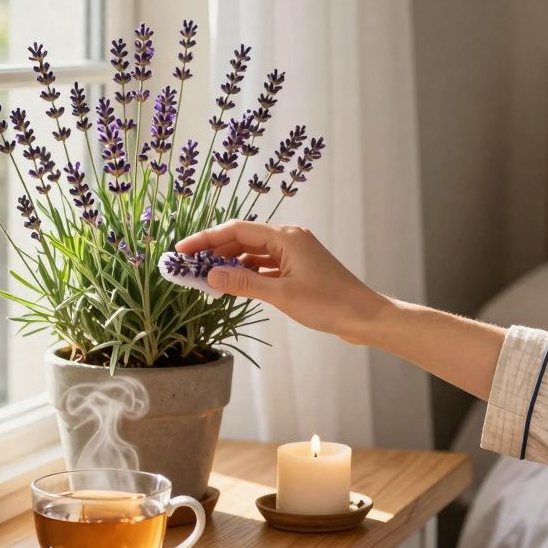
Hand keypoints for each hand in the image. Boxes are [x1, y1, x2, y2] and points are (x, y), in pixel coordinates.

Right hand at [175, 220, 391, 343]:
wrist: (365, 317)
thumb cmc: (330, 304)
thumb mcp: (282, 295)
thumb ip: (243, 283)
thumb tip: (210, 276)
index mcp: (286, 237)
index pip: (236, 230)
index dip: (206, 239)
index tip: (182, 250)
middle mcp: (289, 240)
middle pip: (242, 239)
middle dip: (214, 251)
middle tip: (187, 266)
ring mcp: (294, 255)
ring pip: (252, 254)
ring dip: (229, 264)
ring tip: (204, 277)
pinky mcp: (298, 271)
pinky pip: (264, 267)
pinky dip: (246, 274)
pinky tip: (231, 285)